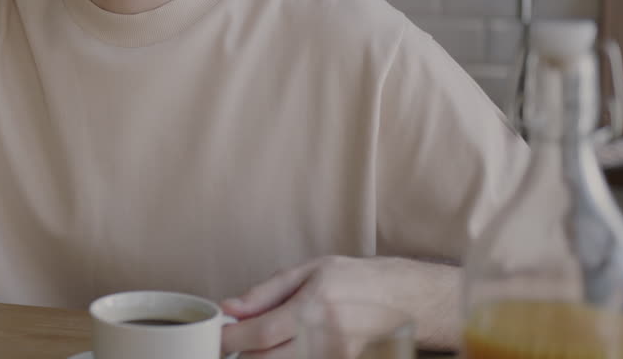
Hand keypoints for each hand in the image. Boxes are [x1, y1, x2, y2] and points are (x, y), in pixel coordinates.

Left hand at [219, 256, 458, 357]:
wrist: (407, 300)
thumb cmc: (358, 280)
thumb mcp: (309, 271)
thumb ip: (266, 292)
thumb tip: (229, 307)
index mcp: (314, 308)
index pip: (260, 335)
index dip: (230, 340)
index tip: (216, 338)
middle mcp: (325, 339)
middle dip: (243, 351)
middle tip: (236, 338)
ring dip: (265, 356)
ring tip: (266, 339)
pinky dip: (288, 358)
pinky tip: (289, 346)